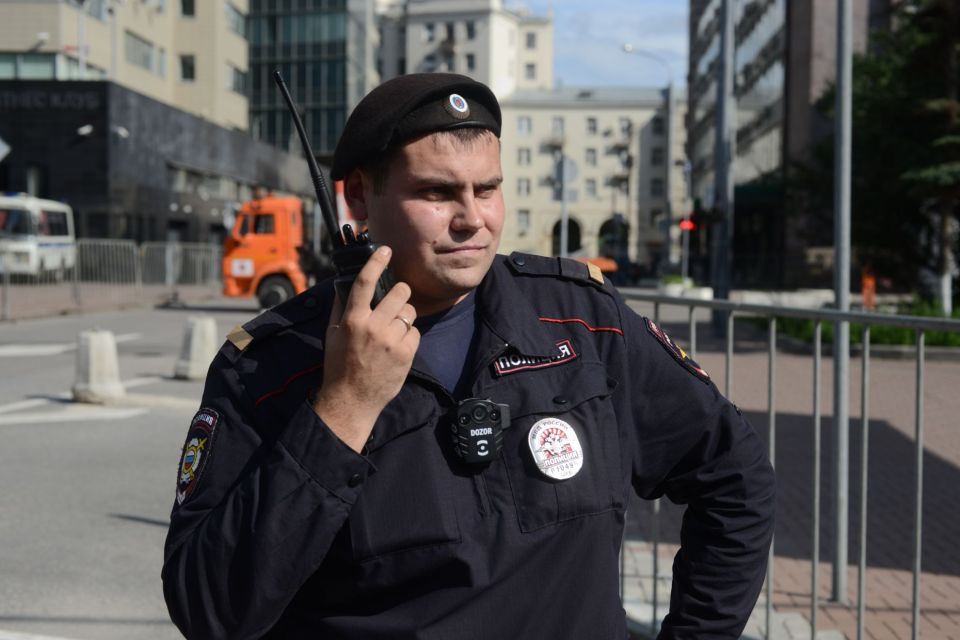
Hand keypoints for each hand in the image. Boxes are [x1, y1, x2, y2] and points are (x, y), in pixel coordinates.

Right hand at [312, 246, 419, 452]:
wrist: (351, 400)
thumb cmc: (339, 365)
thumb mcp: (332, 334)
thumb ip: (340, 308)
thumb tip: (344, 284)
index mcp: (352, 319)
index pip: (365, 282)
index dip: (376, 262)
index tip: (386, 250)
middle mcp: (372, 327)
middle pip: (400, 292)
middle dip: (400, 294)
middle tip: (395, 303)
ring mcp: (391, 340)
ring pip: (410, 312)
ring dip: (404, 317)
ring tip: (392, 331)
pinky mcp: (405, 353)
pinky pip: (415, 332)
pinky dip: (409, 336)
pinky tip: (397, 347)